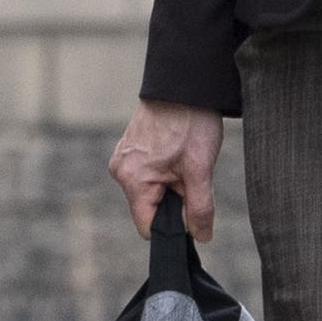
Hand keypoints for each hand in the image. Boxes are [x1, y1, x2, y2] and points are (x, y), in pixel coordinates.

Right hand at [111, 100, 225, 241]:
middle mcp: (120, 171)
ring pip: (152, 190)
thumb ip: (199, 208)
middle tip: (192, 175)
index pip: (148, 226)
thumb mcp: (200, 170)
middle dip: (175, 200)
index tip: (192, 211)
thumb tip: (201, 237)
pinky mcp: (130, 149)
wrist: (184, 84)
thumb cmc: (190, 124)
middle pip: (150, 207)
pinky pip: (149, 173)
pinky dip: (166, 170)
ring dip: (172, 184)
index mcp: (132, 180)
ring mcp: (123, 158)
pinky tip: (178, 151)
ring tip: (186, 158)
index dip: (172, 226)